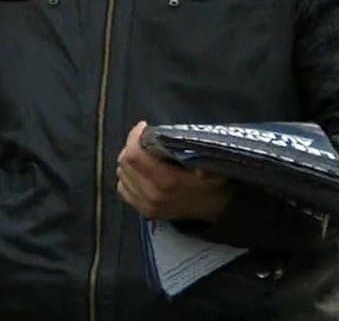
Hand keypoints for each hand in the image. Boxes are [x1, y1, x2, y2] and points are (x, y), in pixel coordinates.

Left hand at [117, 121, 232, 222]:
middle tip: (143, 138)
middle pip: (124, 163)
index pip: (134, 155)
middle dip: (131, 146)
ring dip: (129, 161)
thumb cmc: (214, 183)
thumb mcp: (215, 169)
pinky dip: (127, 177)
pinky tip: (139, 171)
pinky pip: (123, 189)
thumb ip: (204, 163)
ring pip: (122, 174)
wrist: (216, 208)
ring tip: (142, 152)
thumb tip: (199, 168)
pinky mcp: (144, 211)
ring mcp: (146, 205)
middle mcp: (152, 194)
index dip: (134, 137)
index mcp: (167, 181)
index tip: (143, 126)